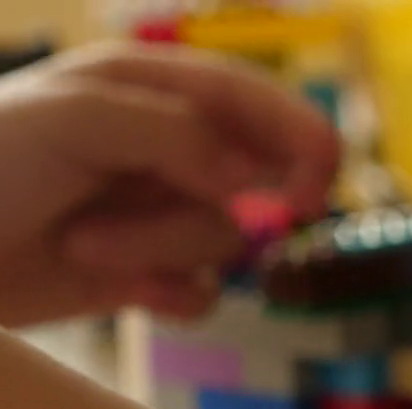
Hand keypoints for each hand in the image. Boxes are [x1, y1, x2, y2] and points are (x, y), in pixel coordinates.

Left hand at [0, 42, 336, 325]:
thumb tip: (248, 180)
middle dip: (241, 197)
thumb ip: (174, 132)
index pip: (252, 99)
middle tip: (282, 211)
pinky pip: (204, 293)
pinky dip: (172, 296)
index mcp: (146, 88)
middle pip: (255, 173)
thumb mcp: (76, 119)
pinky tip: (127, 294)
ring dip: (161, 249)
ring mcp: (152, 213)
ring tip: (89, 245)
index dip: (299, 135)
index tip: (315, 183)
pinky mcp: (141, 275)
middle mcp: (160, 148)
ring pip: (221, 238)